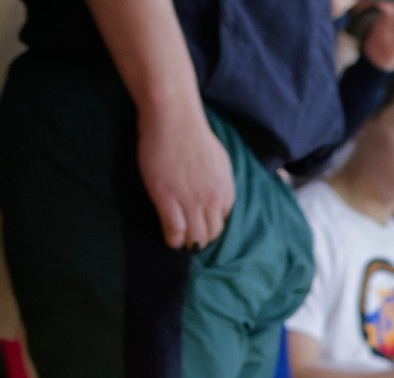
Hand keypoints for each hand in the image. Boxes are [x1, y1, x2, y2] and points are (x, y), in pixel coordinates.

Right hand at [138, 100, 234, 249]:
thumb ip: (219, 182)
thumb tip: (217, 193)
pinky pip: (174, 230)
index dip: (212, 229)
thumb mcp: (220, 162)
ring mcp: (190, 201)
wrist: (174, 118)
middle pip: (211, 234)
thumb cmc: (193, 134)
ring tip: (179, 244)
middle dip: (201, 241)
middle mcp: (212, 200)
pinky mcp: (167, 198)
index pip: (224, 223)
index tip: (201, 229)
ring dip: (187, 244)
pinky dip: (172, 240)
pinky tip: (169, 240)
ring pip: (195, 237)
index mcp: (226, 191)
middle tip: (189, 241)